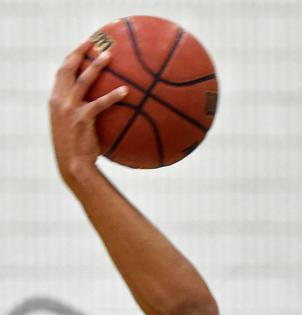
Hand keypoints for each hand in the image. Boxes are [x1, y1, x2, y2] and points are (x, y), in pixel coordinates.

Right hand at [49, 40, 127, 180]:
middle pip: (67, 68)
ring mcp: (69, 109)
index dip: (71, 58)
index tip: (82, 48)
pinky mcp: (81, 119)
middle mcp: (59, 100)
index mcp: (55, 100)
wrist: (73, 166)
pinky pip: (99, 103)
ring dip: (96, 65)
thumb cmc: (78, 150)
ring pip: (83, 79)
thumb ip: (81, 113)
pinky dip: (112, 96)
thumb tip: (101, 108)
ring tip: (109, 55)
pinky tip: (126, 91)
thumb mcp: (74, 127)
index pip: (61, 72)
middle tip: (93, 42)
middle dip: (79, 52)